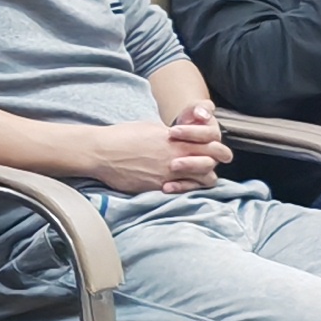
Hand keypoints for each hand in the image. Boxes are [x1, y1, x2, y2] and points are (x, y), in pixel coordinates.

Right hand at [88, 113, 227, 192]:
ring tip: (196, 178)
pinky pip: (182, 192)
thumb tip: (181, 138)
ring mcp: (168, 174)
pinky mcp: (157, 187)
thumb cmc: (123, 136)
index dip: (218, 149)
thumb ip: (171, 136)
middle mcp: (176, 158)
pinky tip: (178, 185)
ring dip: (201, 179)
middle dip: (215, 165)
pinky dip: (184, 189)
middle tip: (210, 165)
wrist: (102, 152)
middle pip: (211, 164)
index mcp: (176, 140)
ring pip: (201, 181)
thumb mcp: (152, 128)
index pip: (211, 145)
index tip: (216, 151)